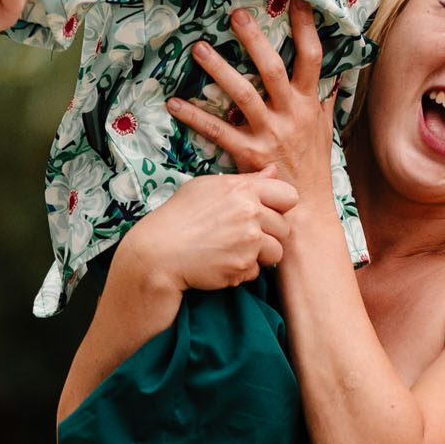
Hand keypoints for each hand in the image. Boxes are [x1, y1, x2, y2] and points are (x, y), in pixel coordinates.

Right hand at [116, 171, 300, 292]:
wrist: (155, 254)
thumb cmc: (178, 218)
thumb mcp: (206, 188)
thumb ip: (245, 181)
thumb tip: (274, 172)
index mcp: (243, 190)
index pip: (289, 196)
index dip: (279, 207)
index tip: (264, 214)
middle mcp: (249, 213)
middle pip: (284, 228)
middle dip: (268, 235)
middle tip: (240, 237)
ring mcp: (248, 240)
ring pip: (276, 252)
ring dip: (258, 256)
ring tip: (231, 251)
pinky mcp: (242, 265)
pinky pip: (256, 271)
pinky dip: (241, 271)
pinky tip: (219, 264)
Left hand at [168, 4, 335, 204]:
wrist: (306, 205)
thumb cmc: (313, 164)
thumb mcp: (324, 129)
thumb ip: (322, 101)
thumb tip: (329, 78)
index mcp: (309, 103)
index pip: (313, 58)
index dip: (306, 29)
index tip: (297, 2)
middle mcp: (292, 114)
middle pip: (274, 68)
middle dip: (256, 40)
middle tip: (237, 15)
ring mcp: (271, 133)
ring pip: (244, 95)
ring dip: (220, 69)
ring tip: (199, 48)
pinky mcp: (249, 153)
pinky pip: (218, 131)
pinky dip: (195, 116)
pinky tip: (174, 103)